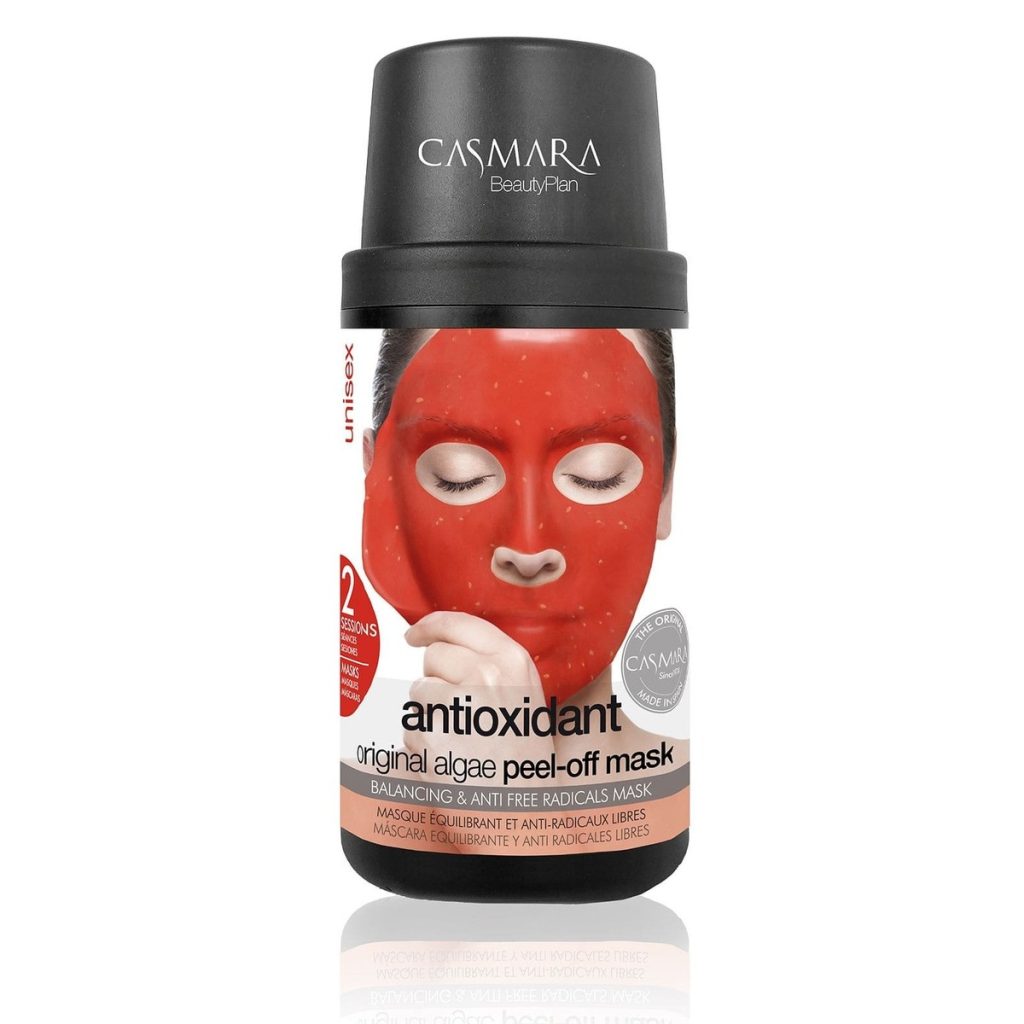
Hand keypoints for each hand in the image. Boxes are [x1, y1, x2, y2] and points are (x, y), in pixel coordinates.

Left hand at [403, 611, 553, 780]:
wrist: (525, 814)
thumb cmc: (525, 763)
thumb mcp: (525, 699)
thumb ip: (494, 667)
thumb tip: (449, 646)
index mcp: (513, 661)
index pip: (459, 623)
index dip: (430, 626)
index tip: (415, 633)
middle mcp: (487, 674)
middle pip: (434, 655)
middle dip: (435, 678)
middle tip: (457, 711)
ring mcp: (459, 702)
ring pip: (419, 690)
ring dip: (428, 714)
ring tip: (460, 740)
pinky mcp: (433, 734)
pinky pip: (410, 727)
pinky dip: (421, 744)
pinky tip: (450, 760)